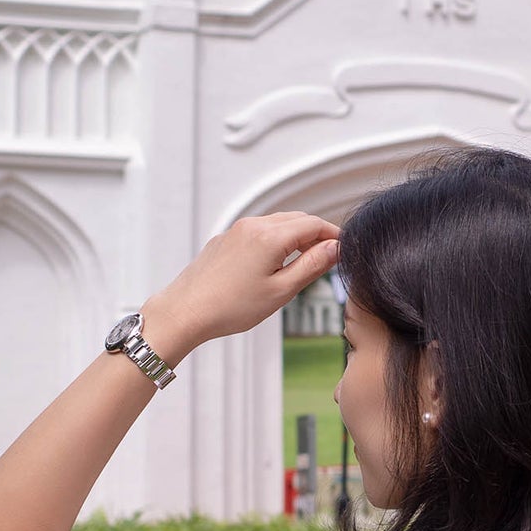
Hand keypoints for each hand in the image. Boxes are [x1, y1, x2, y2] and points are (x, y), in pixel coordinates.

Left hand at [142, 211, 340, 359]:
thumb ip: (312, 266)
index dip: (333, 235)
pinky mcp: (225, 239)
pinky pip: (258, 231)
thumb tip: (335, 248)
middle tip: (329, 257)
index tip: (344, 249)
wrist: (186, 311)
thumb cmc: (231, 307)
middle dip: (316, 234)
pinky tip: (274, 264)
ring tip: (304, 262)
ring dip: (296, 236)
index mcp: (270, 236)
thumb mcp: (281, 291)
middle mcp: (253, 225)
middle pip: (296, 219)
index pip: (313, 224)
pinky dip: (275, 240)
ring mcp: (236, 230)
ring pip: (277, 224)